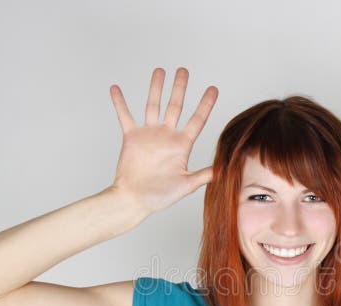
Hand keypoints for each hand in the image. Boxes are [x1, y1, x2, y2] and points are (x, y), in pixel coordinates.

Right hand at [108, 67, 217, 214]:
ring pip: (153, 106)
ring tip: (160, 71)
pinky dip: (120, 102)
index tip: (213, 89)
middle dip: (180, 88)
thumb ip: (203, 175)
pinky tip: (116, 88)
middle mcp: (167, 136)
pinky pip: (125, 116)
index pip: (197, 120)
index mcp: (181, 145)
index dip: (205, 104)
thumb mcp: (186, 185)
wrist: (135, 200)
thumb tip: (224, 171)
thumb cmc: (160, 196)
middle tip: (183, 70)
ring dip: (156, 88)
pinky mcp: (132, 137)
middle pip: (175, 106)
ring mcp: (149, 135)